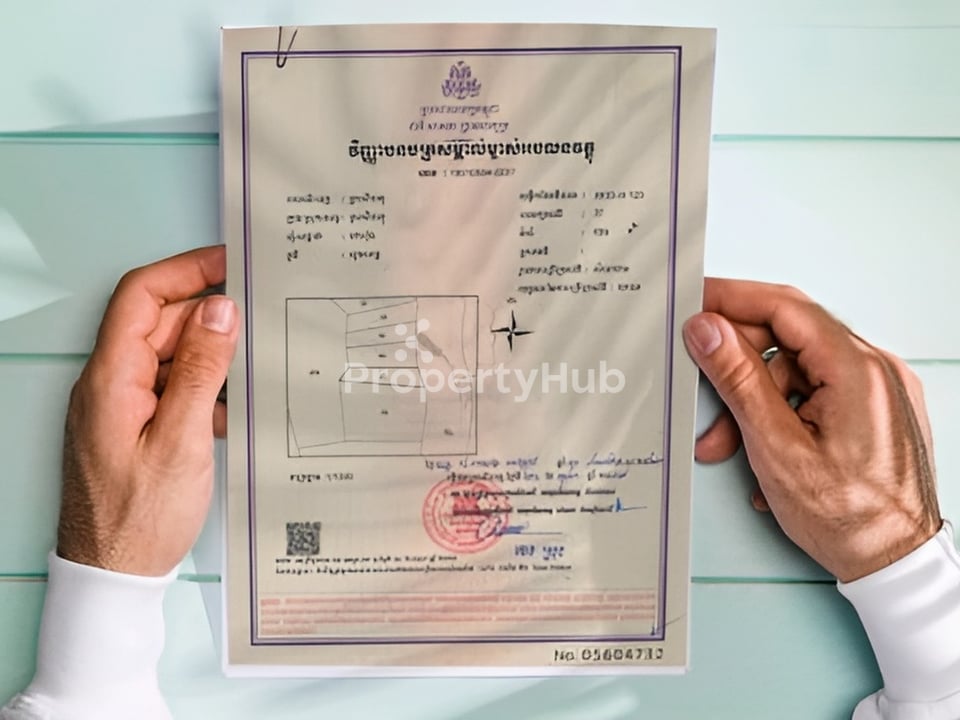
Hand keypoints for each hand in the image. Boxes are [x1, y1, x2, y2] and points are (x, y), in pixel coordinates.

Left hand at [58, 246, 237, 576]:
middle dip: (205, 310)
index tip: (228, 262)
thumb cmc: (140, 520)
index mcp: (110, 379)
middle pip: (156, 323)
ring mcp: (120, 405)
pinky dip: (202, 384)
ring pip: (166, 354)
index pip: (141, 297)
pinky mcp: (134, 426)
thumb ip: (199, 371)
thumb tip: (218, 311)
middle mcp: (109, 384)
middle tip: (257, 305)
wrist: (114, 576)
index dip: (185, 271)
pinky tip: (231, 403)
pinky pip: (169, 386)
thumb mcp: (181, 441)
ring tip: (253, 356)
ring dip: (208, 350)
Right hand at [683, 278, 940, 581]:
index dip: (733, 299)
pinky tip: (763, 450)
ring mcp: (878, 389)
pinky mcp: (874, 410)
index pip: (785, 308)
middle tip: (699, 387)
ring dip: (754, 404)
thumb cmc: (848, 518)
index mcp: (858, 370)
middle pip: (788, 340)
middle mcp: (875, 369)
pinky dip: (782, 413)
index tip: (696, 299)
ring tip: (726, 446)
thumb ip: (737, 380)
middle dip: (737, 369)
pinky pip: (816, 392)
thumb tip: (707, 330)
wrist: (896, 565)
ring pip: (797, 372)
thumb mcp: (775, 446)